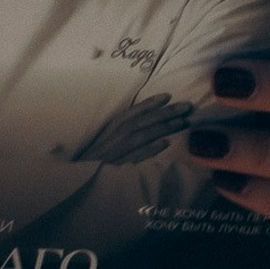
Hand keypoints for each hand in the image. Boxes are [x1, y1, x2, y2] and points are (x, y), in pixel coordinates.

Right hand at [69, 92, 190, 167]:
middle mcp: (116, 135)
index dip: (150, 103)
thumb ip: (126, 126)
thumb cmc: (99, 152)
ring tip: (181, 122)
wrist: (83, 173)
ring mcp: (117, 150)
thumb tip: (149, 117)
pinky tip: (165, 144)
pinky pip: (136, 156)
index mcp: (113, 125)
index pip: (134, 111)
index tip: (168, 95)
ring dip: (162, 128)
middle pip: (143, 121)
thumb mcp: (110, 135)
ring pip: (142, 135)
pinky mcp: (118, 165)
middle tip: (186, 106)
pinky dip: (150, 149)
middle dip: (165, 113)